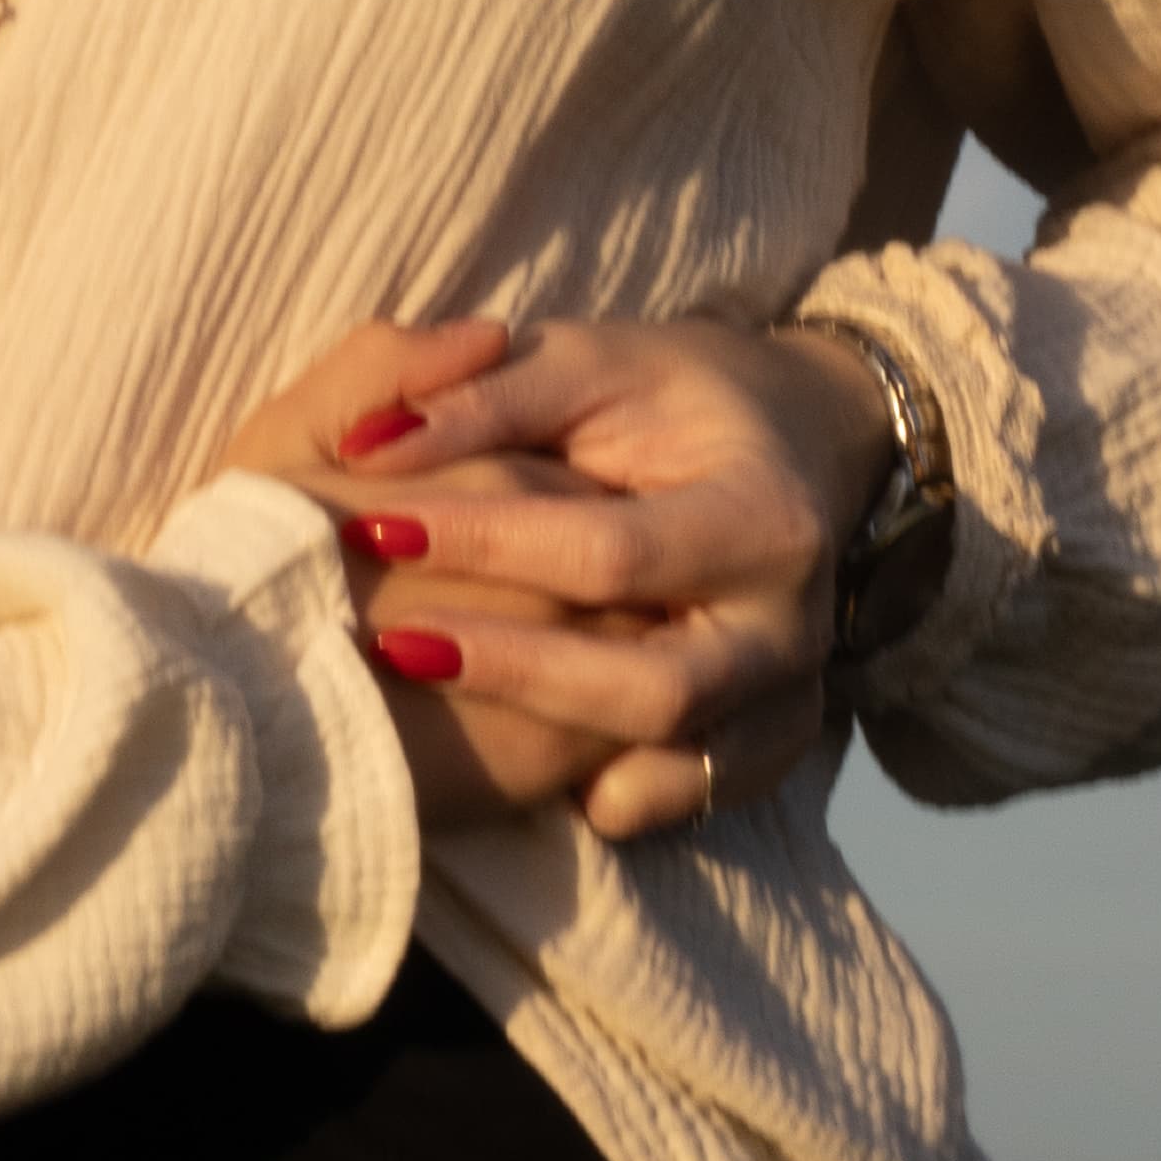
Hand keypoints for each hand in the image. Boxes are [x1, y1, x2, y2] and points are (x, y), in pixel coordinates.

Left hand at [300, 314, 888, 842]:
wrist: (791, 443)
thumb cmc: (665, 399)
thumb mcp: (587, 364)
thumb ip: (485, 399)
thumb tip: (369, 445)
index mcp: (762, 514)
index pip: (612, 551)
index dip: (486, 544)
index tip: (372, 526)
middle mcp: (791, 621)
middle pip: (657, 686)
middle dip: (516, 670)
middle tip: (390, 640)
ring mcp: (788, 695)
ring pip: (677, 759)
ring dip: (553, 747)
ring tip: (440, 700)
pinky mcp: (770, 741)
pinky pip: (695, 796)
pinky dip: (619, 794)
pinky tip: (531, 776)